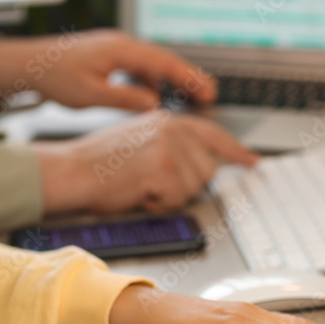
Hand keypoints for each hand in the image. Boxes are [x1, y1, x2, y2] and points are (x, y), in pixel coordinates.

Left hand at [0, 29, 216, 111]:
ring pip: (153, 64)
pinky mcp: (109, 56)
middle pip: (164, 61)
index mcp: (120, 50)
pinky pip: (138, 67)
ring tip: (189, 98)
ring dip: (171, 80)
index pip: (164, 63)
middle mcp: (121, 44)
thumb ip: (124, 99)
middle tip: (210, 95)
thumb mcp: (89, 95)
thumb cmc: (54, 77)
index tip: (208, 92)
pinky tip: (154, 96)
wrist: (27, 63)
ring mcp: (116, 48)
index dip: (189, 78)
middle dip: (188, 78)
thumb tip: (154, 103)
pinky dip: (151, 80)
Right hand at [32, 111, 255, 214]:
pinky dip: (158, 204)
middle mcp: (172, 128)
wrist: (73, 170)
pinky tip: (139, 192)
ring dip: (169, 196)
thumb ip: (172, 143)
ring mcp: (168, 146)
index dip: (235, 151)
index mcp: (168, 119)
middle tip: (153, 183)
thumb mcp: (140, 139)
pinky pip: (176, 199)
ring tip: (142, 184)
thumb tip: (202, 161)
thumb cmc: (100, 163)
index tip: (251, 161)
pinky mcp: (162, 167)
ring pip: (194, 188)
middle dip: (185, 186)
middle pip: (207, 170)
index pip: (213, 135)